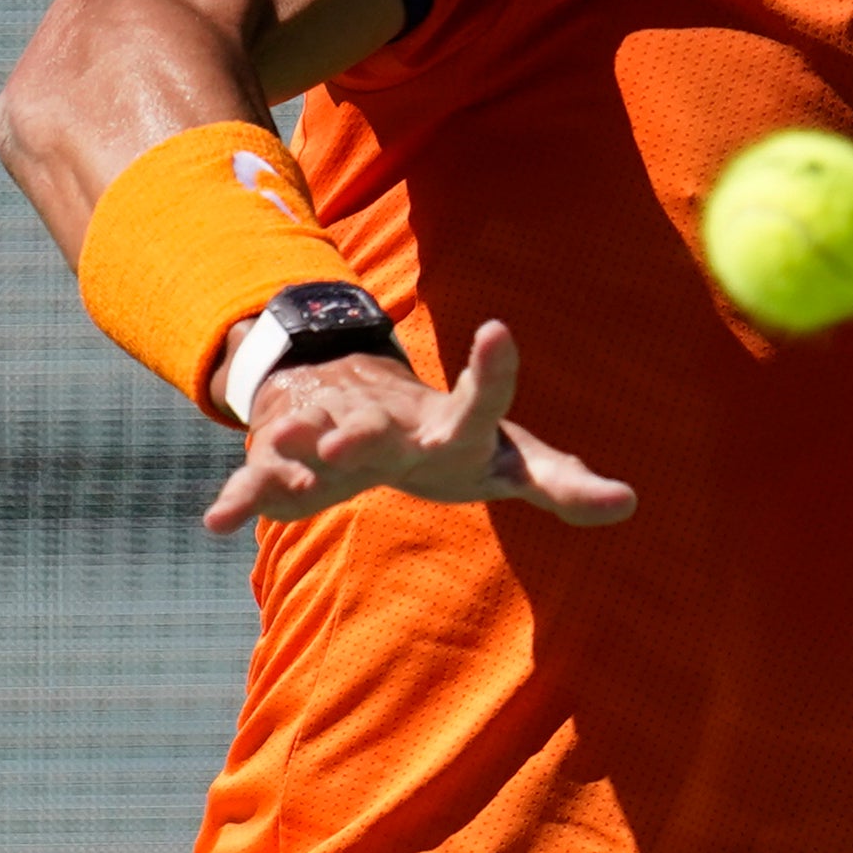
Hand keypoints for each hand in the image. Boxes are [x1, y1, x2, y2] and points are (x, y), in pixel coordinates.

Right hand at [201, 317, 637, 538]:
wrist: (357, 403)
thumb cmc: (449, 441)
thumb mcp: (509, 462)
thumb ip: (564, 483)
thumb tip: (632, 503)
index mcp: (453, 425)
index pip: (482, 401)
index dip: (493, 372)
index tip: (498, 330)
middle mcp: (393, 419)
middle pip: (379, 424)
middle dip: (361, 434)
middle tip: (347, 452)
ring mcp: (337, 430)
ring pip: (314, 437)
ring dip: (297, 447)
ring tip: (285, 456)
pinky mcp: (293, 457)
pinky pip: (265, 480)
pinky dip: (245, 498)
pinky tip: (220, 522)